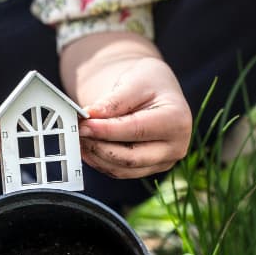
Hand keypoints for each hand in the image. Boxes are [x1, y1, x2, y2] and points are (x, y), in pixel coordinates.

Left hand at [61, 32, 190, 178]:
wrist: (155, 91)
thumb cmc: (148, 83)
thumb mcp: (133, 82)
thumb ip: (113, 101)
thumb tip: (89, 116)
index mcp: (177, 121)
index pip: (137, 130)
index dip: (107, 130)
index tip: (84, 124)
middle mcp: (176, 147)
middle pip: (130, 157)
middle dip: (99, 147)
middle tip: (77, 132)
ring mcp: (163, 162)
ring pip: (122, 170)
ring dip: (96, 156)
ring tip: (79, 138)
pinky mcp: (148, 168)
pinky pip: (120, 172)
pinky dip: (99, 161)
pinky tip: (86, 147)